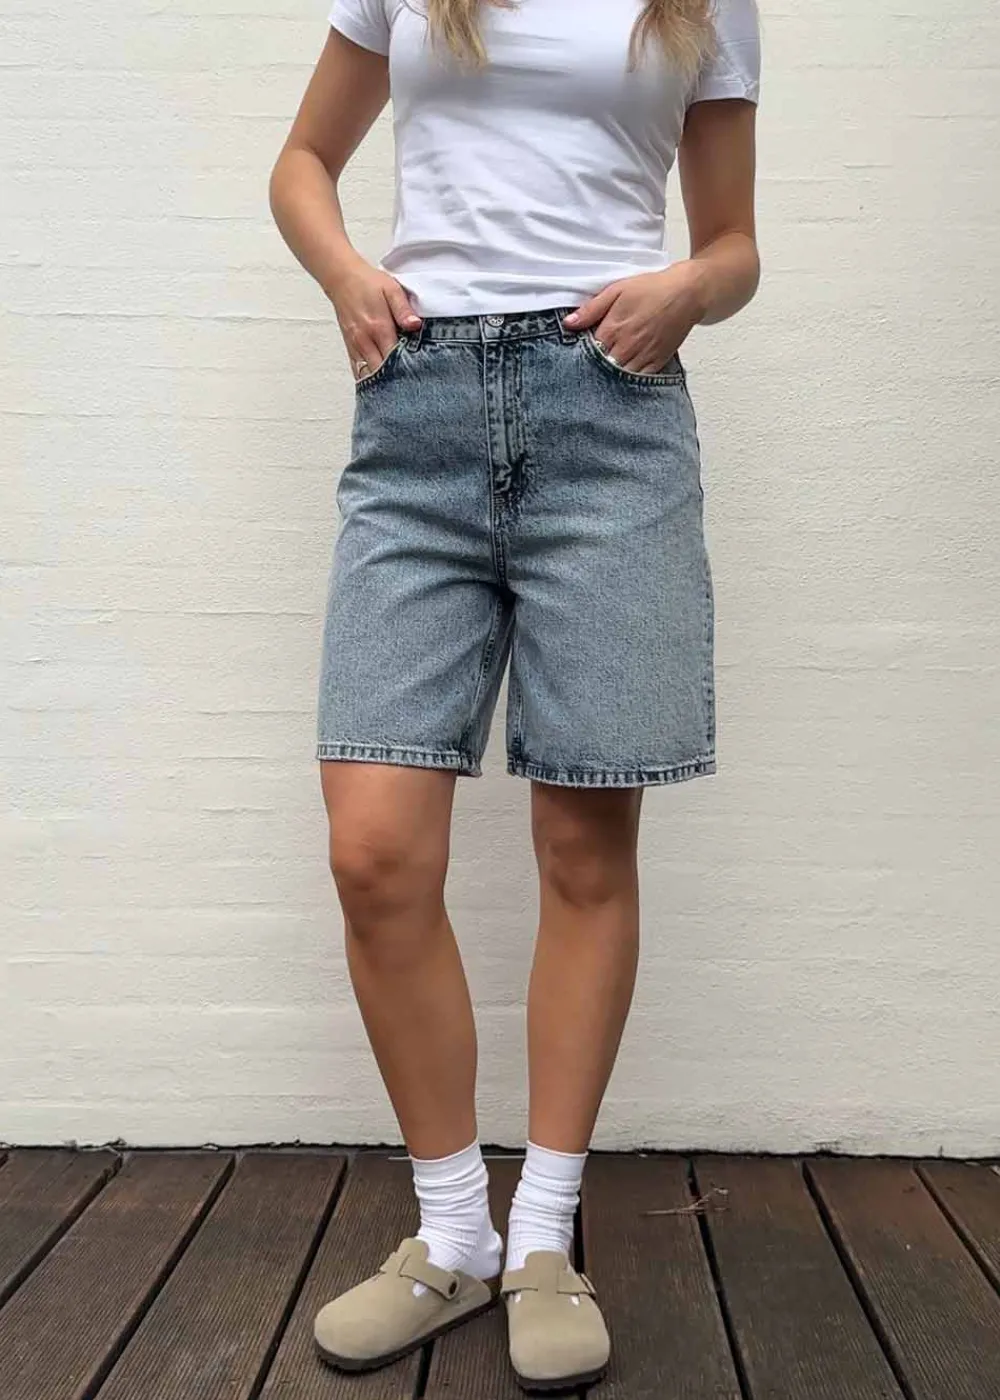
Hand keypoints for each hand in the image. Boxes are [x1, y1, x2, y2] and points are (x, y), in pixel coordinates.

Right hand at [328, 256, 421, 378]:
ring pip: (369, 374)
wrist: (342, 279)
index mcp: (379, 327)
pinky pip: (358, 370)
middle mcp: (365, 340)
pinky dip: (369, 379)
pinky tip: (379, 385)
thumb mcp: (391, 289)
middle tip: (410, 383)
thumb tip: (415, 325)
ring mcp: (356, 346)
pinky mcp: (350, 348)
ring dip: (382, 382)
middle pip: (382, 371)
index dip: (407, 368)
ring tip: (397, 387)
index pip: (395, 357)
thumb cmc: (368, 283)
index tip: (418, 373)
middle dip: (396, 379)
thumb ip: (403, 309)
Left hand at [565, 264, 705, 374]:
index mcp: (613, 329)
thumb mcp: (616, 290)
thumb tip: (568, 324)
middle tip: (587, 367)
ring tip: (602, 375)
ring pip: (618, 378)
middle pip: (601, 368)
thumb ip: (591, 309)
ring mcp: (642, 357)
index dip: (580, 354)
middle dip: (592, 368)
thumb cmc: (652, 289)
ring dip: (609, 378)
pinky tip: (621, 378)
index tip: (576, 354)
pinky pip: (638, 380)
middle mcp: (627, 347)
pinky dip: (628, 382)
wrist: (687, 293)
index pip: (587, 351)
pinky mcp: (656, 363)